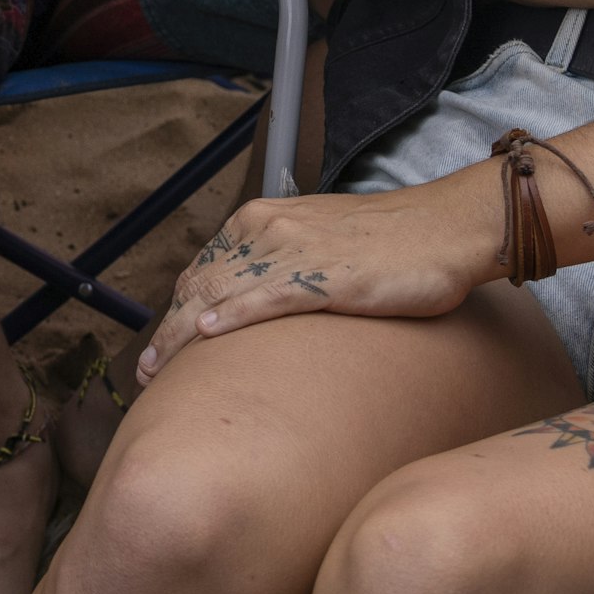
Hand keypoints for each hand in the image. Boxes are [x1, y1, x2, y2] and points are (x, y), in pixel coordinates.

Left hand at [136, 179, 496, 380]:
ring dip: (181, 335)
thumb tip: (256, 303)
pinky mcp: (324, 276)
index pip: (204, 269)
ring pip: (220, 294)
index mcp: (262, 220)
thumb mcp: (321, 245)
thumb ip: (282, 265)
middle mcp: (267, 229)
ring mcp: (293, 250)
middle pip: (200, 284)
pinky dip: (233, 315)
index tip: (159, 346)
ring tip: (156, 372)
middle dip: (166, 331)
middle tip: (145, 373)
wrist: (447, 229)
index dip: (176, 310)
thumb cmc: (392, 243)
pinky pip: (266, 297)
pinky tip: (207, 334)